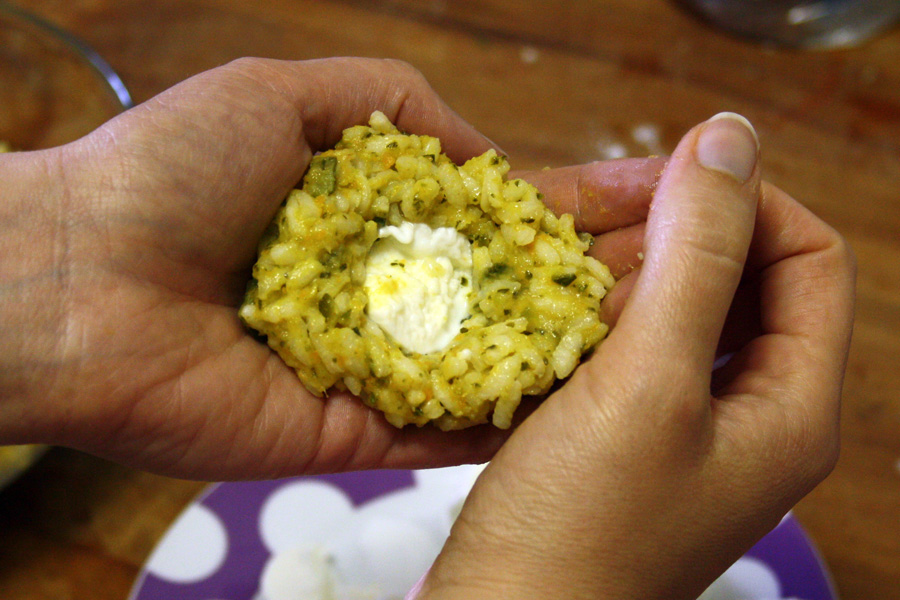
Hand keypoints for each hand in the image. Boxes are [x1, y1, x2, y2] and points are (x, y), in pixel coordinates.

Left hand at [0, 57, 660, 479]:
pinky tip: (591, 403)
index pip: (490, 218)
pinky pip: (445, 433)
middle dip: (584, 282)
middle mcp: (379, 296)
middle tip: (684, 268)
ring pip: (487, 366)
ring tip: (664, 333)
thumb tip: (485, 153)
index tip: (644, 198)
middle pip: (502, 294)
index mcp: (368, 221)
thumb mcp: (284, 92)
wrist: (76, 282)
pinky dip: (510, 419)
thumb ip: (392, 106)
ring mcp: (371, 369)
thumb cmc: (169, 172)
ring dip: (566, 352)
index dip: (564, 208)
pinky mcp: (353, 434)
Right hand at [417, 114, 854, 598]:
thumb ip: (698, 257)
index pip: (810, 257)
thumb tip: (729, 139)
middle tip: (594, 231)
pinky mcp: (623, 434)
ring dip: (621, 276)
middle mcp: (749, 414)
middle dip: (673, 239)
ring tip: (559, 276)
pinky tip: (544, 317)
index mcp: (792, 408)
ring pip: (674, 308)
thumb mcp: (647, 385)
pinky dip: (590, 317)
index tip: (664, 184)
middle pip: (741, 278)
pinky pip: (624, 345)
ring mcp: (683, 426)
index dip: (748, 204)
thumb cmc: (577, 530)